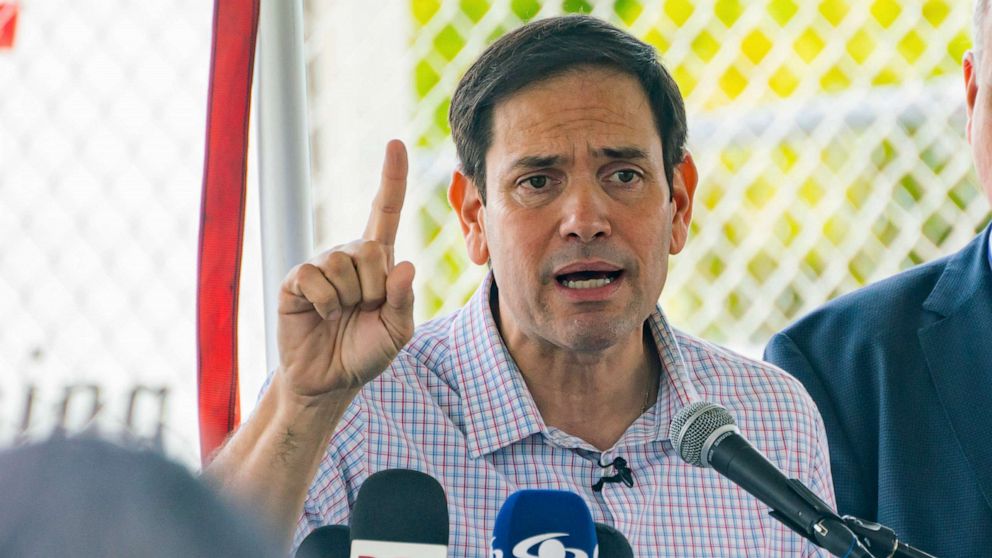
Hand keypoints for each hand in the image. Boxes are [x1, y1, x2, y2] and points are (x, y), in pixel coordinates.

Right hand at [276, 140, 415, 399]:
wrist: (328, 381)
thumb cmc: (365, 352)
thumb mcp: (397, 332)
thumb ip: (404, 301)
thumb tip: (405, 265)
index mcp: (378, 262)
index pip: (385, 212)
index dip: (391, 177)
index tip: (395, 143)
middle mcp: (348, 255)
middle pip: (370, 249)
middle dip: (373, 289)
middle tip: (363, 311)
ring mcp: (320, 265)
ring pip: (342, 263)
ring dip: (348, 298)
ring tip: (340, 314)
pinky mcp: (296, 280)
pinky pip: (315, 278)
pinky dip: (324, 303)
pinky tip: (321, 315)